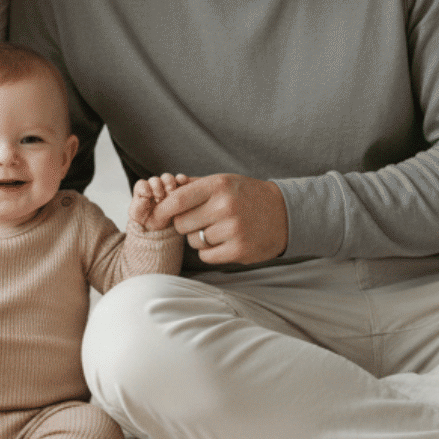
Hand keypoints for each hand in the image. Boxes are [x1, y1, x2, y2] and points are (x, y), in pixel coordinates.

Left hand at [128, 173, 190, 229]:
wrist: (163, 231)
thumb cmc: (148, 222)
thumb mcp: (139, 217)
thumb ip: (138, 207)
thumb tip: (143, 199)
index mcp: (143, 193)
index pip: (142, 185)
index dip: (144, 187)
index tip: (147, 195)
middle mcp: (155, 188)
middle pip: (155, 180)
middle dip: (157, 186)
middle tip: (160, 196)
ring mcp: (168, 188)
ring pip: (167, 179)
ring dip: (169, 183)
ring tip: (171, 192)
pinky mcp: (180, 189)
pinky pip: (181, 180)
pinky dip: (182, 179)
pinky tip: (182, 182)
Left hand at [152, 174, 288, 264]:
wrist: (285, 213)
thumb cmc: (247, 195)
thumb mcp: (223, 182)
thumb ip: (193, 185)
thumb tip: (164, 186)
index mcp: (218, 185)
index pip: (177, 200)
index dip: (161, 211)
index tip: (153, 218)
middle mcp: (225, 206)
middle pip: (181, 224)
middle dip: (185, 225)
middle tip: (202, 220)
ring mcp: (233, 229)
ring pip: (194, 242)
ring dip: (200, 239)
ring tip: (220, 229)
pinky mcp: (240, 250)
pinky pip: (207, 256)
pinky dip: (211, 252)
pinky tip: (225, 241)